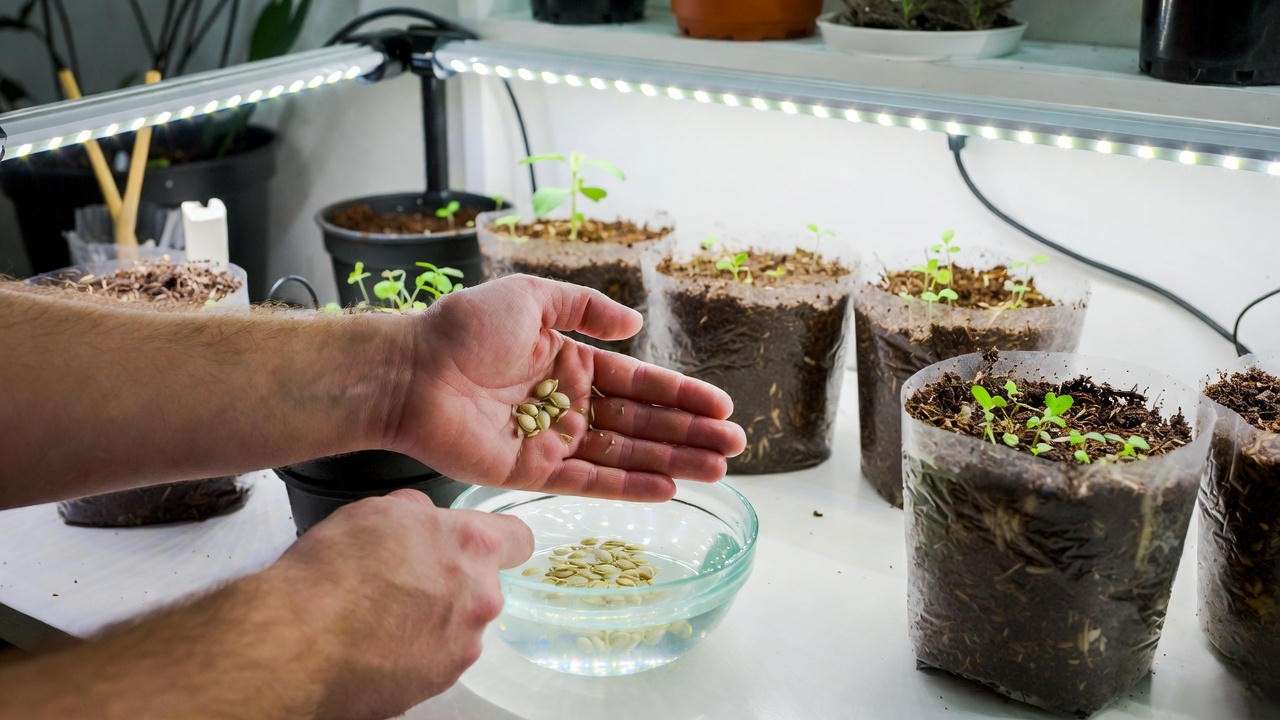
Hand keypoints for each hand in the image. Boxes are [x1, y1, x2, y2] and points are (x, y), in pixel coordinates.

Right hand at [271, 489, 532, 718]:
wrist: (299, 642)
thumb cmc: (333, 570)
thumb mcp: (376, 510)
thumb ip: (418, 512)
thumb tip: (424, 517)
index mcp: (473, 545)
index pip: (518, 539)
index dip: (495, 539)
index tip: (473, 547)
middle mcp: (481, 596)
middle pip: (482, 585)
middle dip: (451, 582)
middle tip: (401, 582)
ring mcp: (463, 645)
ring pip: (459, 624)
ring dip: (432, 619)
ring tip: (380, 618)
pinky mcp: (440, 681)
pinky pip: (436, 658)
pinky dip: (414, 653)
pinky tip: (376, 646)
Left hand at [385, 275, 746, 501]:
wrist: (411, 371)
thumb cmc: (465, 328)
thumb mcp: (532, 297)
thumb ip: (586, 308)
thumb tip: (635, 325)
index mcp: (570, 363)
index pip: (638, 383)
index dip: (680, 395)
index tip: (721, 406)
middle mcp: (567, 404)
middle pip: (641, 422)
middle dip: (688, 433)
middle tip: (734, 444)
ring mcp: (552, 440)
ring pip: (624, 454)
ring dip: (672, 461)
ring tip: (718, 468)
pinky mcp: (532, 473)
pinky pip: (590, 482)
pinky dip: (630, 486)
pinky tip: (669, 488)